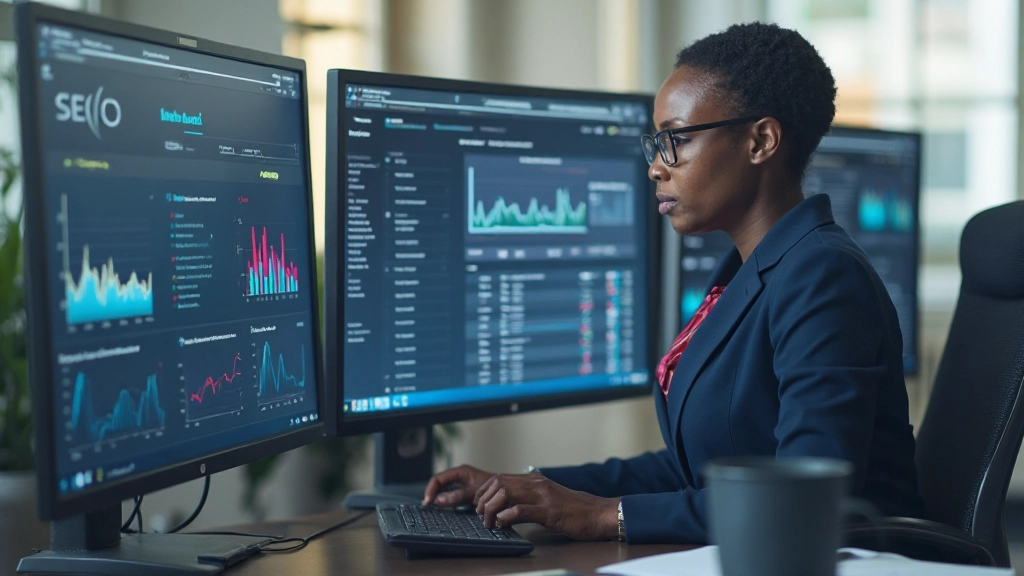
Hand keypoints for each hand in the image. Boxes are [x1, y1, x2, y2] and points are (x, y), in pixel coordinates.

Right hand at [423, 464, 495, 506]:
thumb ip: (458, 496)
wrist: (509, 491)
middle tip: (427, 507)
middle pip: (439, 483)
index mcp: (461, 472)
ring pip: (444, 489)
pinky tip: (444, 508)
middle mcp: (460, 475)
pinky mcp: (465, 490)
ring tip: (433, 508)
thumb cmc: (495, 490)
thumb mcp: (475, 493)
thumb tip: (438, 500)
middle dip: (432, 493)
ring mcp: (462, 483)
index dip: (430, 490)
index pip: (438, 478)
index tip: (428, 503)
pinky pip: (451, 494)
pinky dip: (446, 500)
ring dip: (438, 497)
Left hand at [474, 473, 619, 540]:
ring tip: (490, 522)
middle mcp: (536, 484)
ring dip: (491, 509)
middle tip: (481, 516)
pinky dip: (506, 517)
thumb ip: (528, 500)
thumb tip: (505, 509)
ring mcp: (543, 496)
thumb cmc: (574, 511)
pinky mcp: (549, 511)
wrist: (599, 514)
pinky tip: (503, 525)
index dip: (483, 492)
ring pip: (505, 494)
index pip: (499, 478)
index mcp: (534, 480)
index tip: (479, 505)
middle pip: (498, 483)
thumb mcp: (547, 500)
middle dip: (483, 501)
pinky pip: (520, 510)